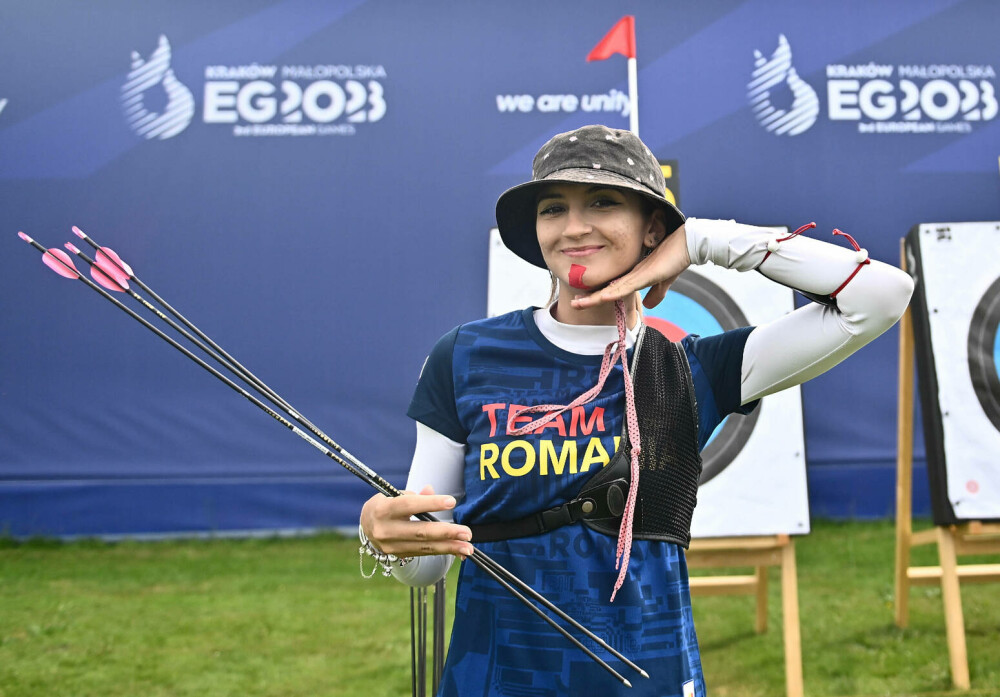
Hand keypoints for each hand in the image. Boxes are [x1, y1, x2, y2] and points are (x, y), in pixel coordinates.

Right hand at [360, 485, 474, 558]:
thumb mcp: (394, 495)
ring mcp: (392, 546)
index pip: (409, 505)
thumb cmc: (386, 505)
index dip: (430, 503)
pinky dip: (443, 551)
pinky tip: (459, 552)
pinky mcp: (399, 555)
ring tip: (468, 547)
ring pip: (424, 546)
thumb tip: (431, 490)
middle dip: (446, 533)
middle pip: (420, 532)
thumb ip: (415, 495)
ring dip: (449, 548)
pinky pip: (424, 553)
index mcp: (383, 510)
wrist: (368, 526)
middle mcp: (386, 530)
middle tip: (467, 533)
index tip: (452, 502)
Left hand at [571, 224, 689, 309]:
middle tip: (573, 304)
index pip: (611, 289)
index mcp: (634, 276)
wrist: (688, 243)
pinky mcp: (645, 274)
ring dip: (594, 298)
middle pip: (606, 289)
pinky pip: (626, 285)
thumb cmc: (675, 258)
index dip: (597, 296)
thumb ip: (656, 293)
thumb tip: (648, 306)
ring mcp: (637, 274)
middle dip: (589, 298)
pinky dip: (614, 292)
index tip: (582, 302)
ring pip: (611, 289)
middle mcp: (631, 274)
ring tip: (578, 304)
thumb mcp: (663, 280)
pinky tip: (603, 297)